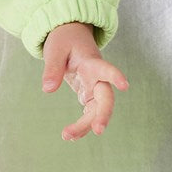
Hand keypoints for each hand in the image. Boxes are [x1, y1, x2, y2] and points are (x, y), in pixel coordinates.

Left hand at [42, 22, 128, 140]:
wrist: (71, 35)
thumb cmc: (64, 40)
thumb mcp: (54, 49)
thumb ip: (52, 68)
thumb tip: (47, 90)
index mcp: (91, 62)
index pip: (105, 69)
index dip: (115, 76)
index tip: (124, 85)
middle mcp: (97, 77)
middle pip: (106, 97)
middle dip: (103, 114)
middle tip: (98, 130)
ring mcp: (94, 87)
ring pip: (96, 110)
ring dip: (86, 125)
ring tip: (67, 136)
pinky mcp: (88, 94)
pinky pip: (89, 113)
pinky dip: (82, 125)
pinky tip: (72, 136)